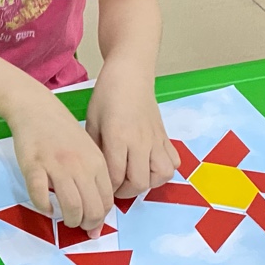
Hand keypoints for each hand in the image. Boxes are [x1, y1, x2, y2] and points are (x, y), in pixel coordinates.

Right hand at [8, 91, 112, 236]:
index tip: (92, 224)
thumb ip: (94, 175)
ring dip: (69, 220)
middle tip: (79, 225)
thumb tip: (96, 209)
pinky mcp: (34, 166)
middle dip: (86, 224)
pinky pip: (41, 197)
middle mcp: (80, 166)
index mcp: (96, 162)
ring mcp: (56, 166)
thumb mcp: (88, 149)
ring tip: (64, 219)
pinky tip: (46, 207)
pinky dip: (44, 208)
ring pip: (71, 207)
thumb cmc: (62, 131)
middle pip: (92, 209)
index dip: (100, 218)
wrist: (36, 108)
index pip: (106, 201)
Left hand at [86, 70, 178, 198]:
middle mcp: (141, 141)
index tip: (100, 186)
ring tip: (133, 177)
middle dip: (125, 191)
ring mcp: (156, 139)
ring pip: (161, 175)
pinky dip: (163, 170)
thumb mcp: (92, 121)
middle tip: (115, 187)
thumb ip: (95, 147)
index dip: (107, 187)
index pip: (116, 175)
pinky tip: (149, 166)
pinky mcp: (165, 136)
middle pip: (139, 181)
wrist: (131, 74)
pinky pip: (173, 162)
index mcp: (119, 137)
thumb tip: (96, 171)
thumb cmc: (106, 95)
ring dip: (147, 182)